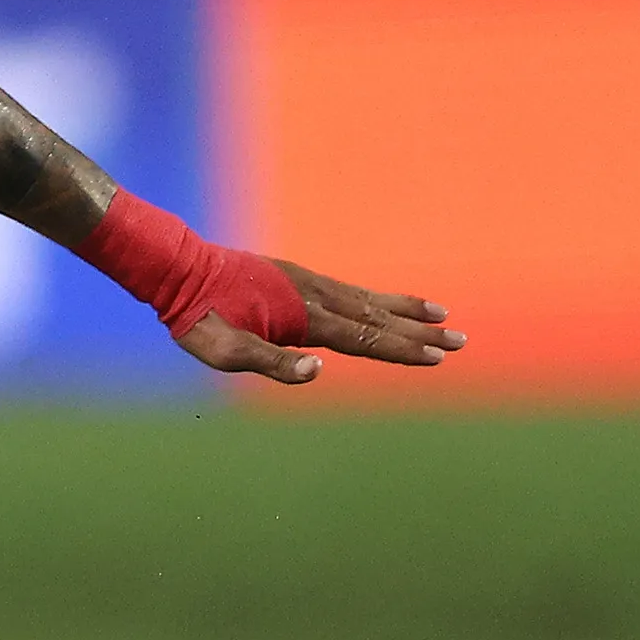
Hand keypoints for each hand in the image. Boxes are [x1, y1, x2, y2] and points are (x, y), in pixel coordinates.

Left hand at [179, 262, 462, 385]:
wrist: (176, 268)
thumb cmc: (197, 316)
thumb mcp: (225, 352)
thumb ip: (272, 363)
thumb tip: (319, 371)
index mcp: (304, 317)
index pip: (364, 338)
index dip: (402, 350)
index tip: (439, 357)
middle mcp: (314, 295)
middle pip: (378, 318)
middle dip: (420, 333)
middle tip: (462, 342)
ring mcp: (308, 283)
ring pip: (368, 301)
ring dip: (407, 312)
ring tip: (443, 317)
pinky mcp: (297, 278)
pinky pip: (349, 292)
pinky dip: (377, 299)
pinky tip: (385, 305)